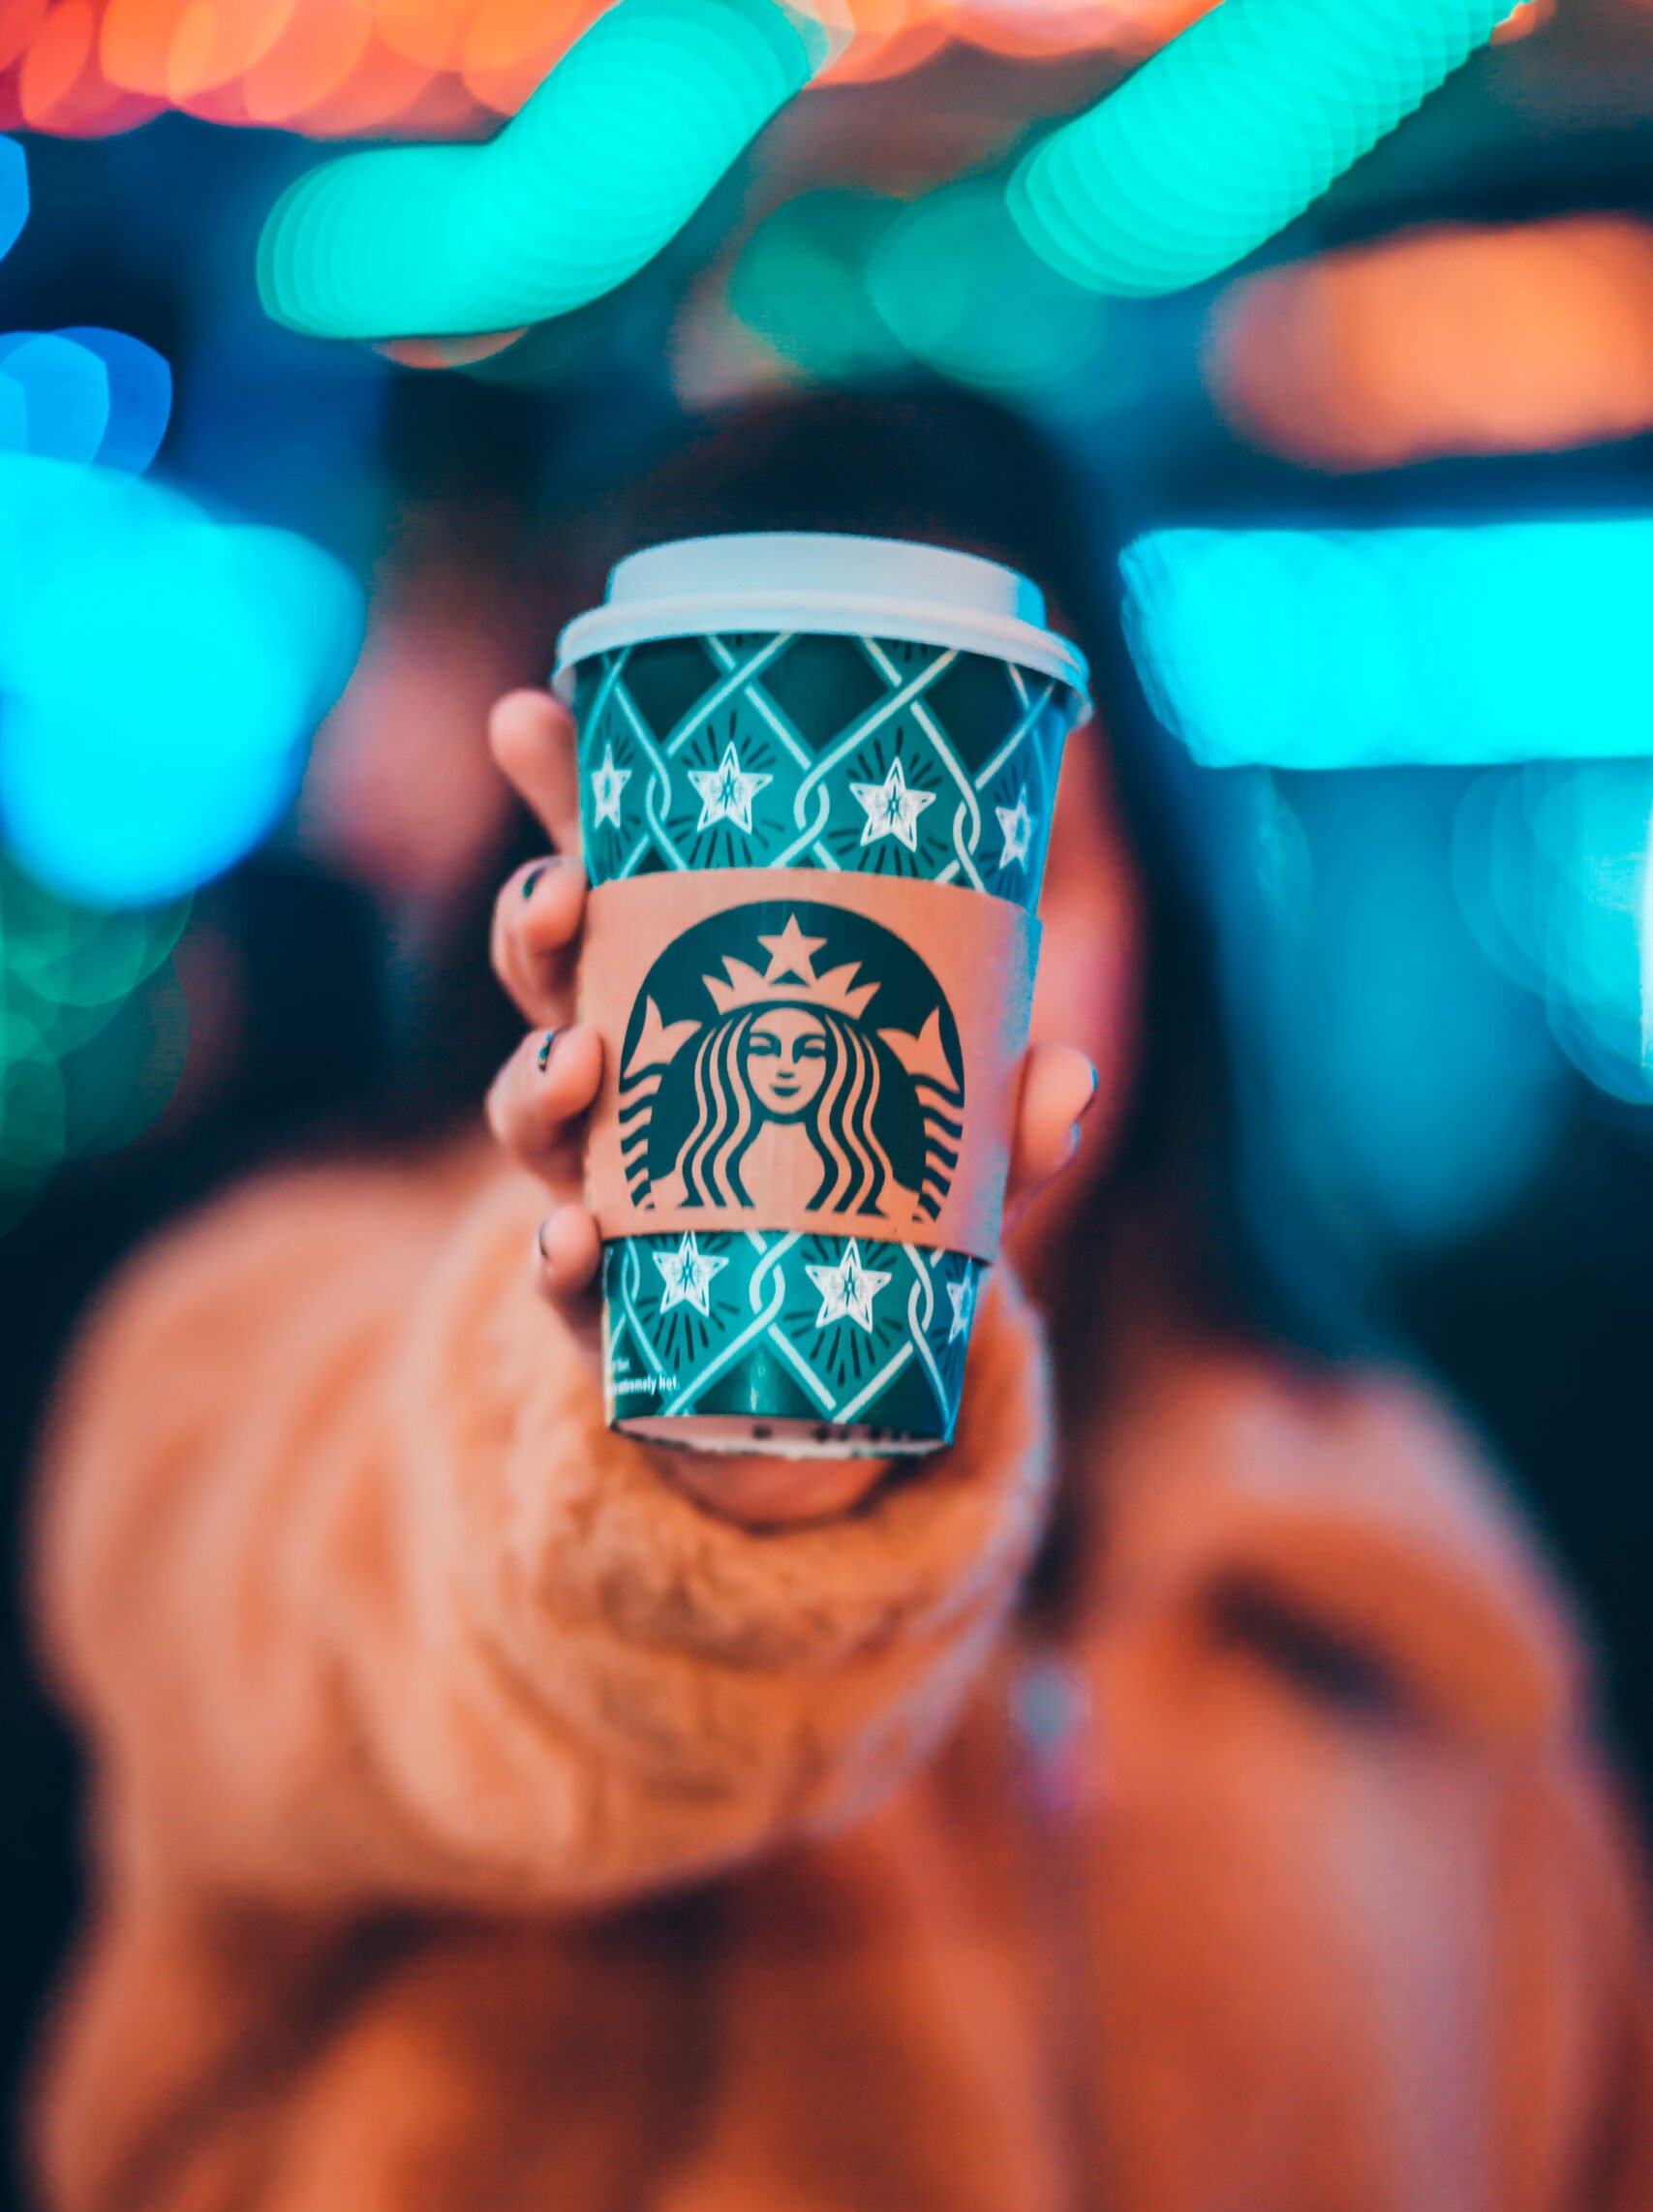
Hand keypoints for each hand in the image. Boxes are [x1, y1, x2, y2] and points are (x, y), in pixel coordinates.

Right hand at [485, 688, 1097, 1529]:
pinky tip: (572, 1238)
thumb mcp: (940, 1147)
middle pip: (544, 980)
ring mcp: (593, 1186)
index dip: (561, 795)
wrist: (804, 1383)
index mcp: (676, 997)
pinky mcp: (597, 1304)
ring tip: (577, 1059)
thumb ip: (998, 1114)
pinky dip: (555, 1257)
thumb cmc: (860, 1212)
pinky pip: (554, 1275)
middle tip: (561, 892)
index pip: (609, 880)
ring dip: (533, 1077)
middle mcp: (613, 1080)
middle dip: (532, 924)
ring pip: (527, 1112)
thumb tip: (1064, 1078)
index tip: (533, 711)